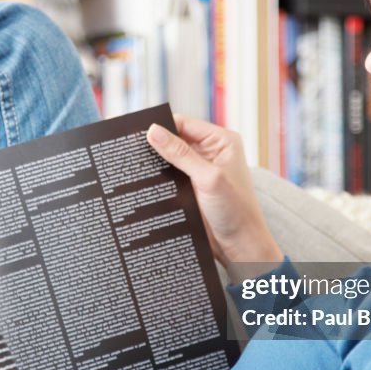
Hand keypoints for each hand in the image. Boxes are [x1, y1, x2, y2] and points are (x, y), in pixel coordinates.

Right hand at [146, 115, 282, 281]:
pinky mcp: (192, 187)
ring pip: (170, 159)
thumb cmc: (235, 210)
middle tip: (130, 150)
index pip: (184, 123)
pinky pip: (170, 176)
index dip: (162, 126)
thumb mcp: (208, 178)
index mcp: (221, 141)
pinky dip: (158, 178)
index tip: (138, 133)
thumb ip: (180, 154)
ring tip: (132, 166)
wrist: (240, 246)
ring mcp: (200, 170)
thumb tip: (154, 132)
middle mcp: (211, 152)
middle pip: (175, 139)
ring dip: (155, 163)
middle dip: (155, 145)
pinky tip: (143, 181)